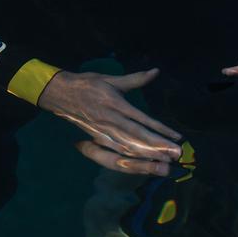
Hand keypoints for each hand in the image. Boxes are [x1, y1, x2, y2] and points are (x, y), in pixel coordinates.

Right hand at [38, 67, 182, 175]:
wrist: (60, 94)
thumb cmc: (88, 84)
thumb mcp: (111, 79)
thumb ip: (135, 79)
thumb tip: (155, 71)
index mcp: (116, 104)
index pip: (142, 119)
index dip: (160, 129)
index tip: (177, 136)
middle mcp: (110, 120)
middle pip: (138, 137)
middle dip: (158, 147)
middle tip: (176, 154)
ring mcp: (103, 132)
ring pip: (127, 148)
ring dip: (147, 156)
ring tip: (165, 162)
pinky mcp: (98, 139)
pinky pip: (116, 152)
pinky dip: (131, 160)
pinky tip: (144, 165)